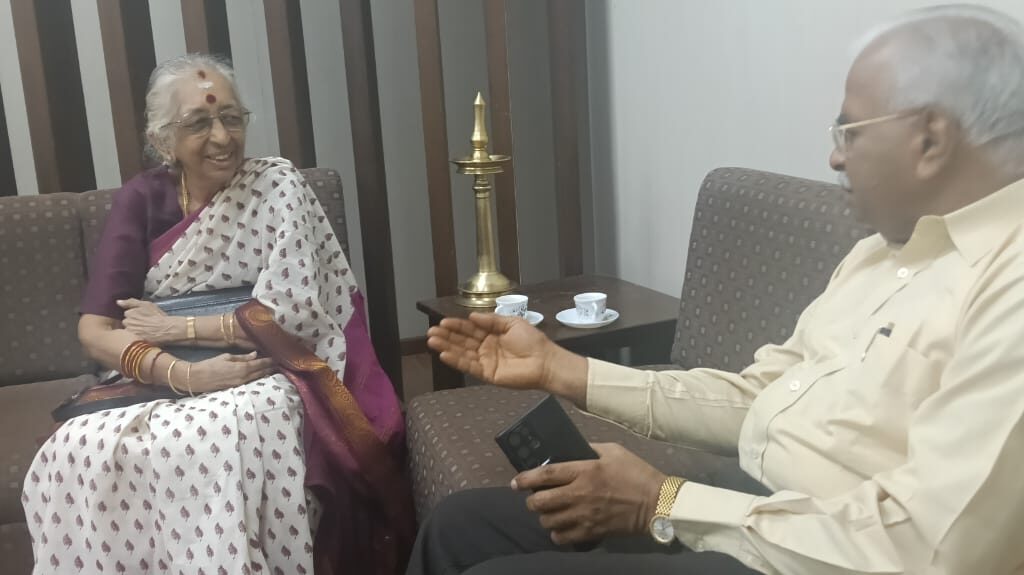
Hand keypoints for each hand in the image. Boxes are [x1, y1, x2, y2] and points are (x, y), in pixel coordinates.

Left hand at [118, 298, 181, 342]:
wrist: (166, 329)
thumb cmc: (157, 316)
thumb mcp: (146, 304)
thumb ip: (131, 302)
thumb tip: (117, 302)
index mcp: (129, 313)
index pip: (127, 314)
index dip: (135, 315)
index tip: (142, 316)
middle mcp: (127, 323)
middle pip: (126, 322)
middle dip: (132, 323)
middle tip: (143, 324)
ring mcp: (130, 333)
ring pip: (129, 330)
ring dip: (134, 330)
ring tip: (144, 330)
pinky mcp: (134, 341)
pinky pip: (132, 338)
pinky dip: (137, 337)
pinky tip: (144, 336)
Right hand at [185, 351, 276, 392]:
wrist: (197, 378)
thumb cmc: (210, 365)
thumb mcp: (226, 357)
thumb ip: (242, 357)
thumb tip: (255, 354)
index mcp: (241, 368)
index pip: (260, 364)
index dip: (270, 361)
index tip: (278, 357)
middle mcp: (243, 377)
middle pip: (261, 372)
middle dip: (271, 367)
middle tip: (281, 363)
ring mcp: (240, 384)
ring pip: (257, 378)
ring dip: (266, 373)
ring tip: (274, 368)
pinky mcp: (236, 388)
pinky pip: (250, 382)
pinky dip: (257, 377)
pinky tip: (261, 374)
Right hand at [426, 312, 561, 390]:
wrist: (545, 361)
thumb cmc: (532, 341)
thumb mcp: (512, 323)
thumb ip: (491, 321)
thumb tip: (471, 317)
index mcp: (492, 334)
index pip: (470, 329)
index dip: (456, 326)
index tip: (442, 322)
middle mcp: (486, 347)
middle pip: (463, 341)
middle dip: (446, 336)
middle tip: (430, 332)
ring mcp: (486, 361)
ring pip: (462, 353)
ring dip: (447, 347)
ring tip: (432, 341)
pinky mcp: (487, 374)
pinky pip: (469, 366)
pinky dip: (456, 361)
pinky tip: (444, 354)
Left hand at [514, 443, 666, 544]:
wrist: (657, 503)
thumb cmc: (636, 473)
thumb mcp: (613, 451)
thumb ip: (590, 449)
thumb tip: (572, 449)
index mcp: (584, 470)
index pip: (546, 475)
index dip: (526, 479)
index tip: (516, 482)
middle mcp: (579, 494)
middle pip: (541, 502)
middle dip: (531, 501)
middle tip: (534, 499)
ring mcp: (584, 515)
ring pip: (548, 521)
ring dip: (545, 517)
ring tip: (549, 513)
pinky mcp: (592, 532)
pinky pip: (562, 538)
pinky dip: (557, 534)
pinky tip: (562, 527)